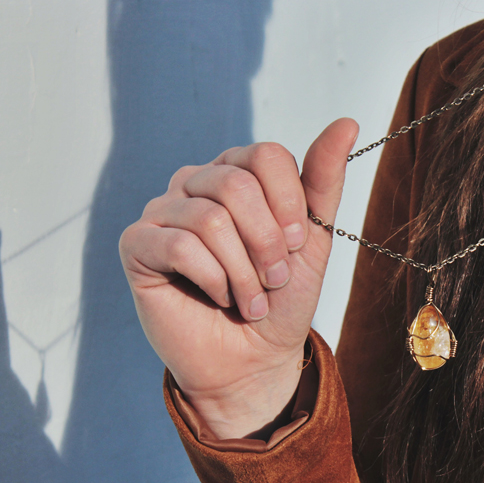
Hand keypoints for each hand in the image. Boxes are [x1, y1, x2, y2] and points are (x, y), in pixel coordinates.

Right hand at [119, 119, 358, 438]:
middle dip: (267, 244)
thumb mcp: (313, 240)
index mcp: (237, 174)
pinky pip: (179, 246)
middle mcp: (195, 183)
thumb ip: (324, 181)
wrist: (254, 359)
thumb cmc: (281, 299)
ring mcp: (162, 211)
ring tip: (249, 300)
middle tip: (273, 280)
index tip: (298, 246)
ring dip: (242, 273)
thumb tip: (347, 123)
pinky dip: (212, 281)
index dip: (289, 205)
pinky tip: (217, 299)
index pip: (266, 155)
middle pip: (236, 184)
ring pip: (210, 219)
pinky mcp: (137, 244)